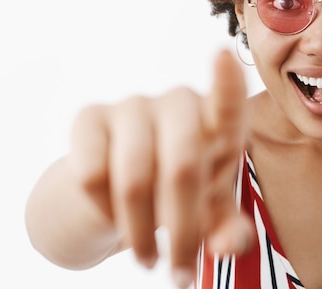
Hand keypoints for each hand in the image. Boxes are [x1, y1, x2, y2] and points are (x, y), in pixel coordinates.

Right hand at [69, 50, 253, 287]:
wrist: (120, 190)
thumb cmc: (181, 193)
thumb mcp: (209, 212)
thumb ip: (226, 228)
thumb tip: (231, 245)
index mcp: (218, 122)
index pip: (227, 101)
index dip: (226, 82)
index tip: (222, 55)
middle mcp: (179, 103)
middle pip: (183, 167)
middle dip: (183, 231)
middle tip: (180, 274)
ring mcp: (134, 105)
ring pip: (135, 179)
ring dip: (141, 233)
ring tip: (150, 262)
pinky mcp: (90, 116)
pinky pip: (93, 175)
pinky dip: (105, 212)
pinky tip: (114, 218)